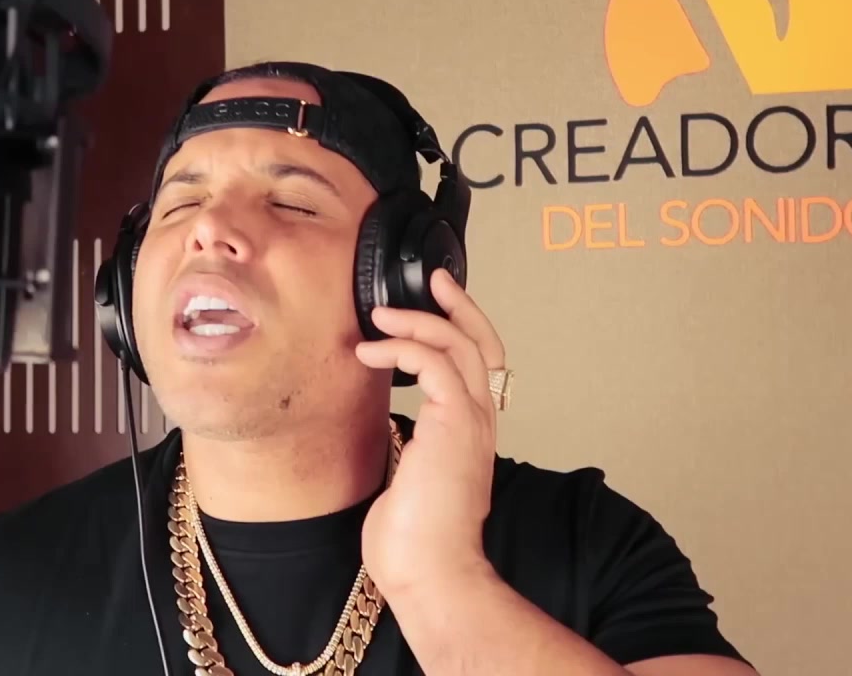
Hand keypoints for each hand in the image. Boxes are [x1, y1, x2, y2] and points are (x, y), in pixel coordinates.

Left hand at [354, 267, 506, 598]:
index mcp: (469, 434)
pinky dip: (401, 348)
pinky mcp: (453, 423)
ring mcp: (470, 422)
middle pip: (480, 344)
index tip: (435, 303)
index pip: (478, 366)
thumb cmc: (416, 540)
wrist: (431, 572)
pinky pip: (434, 363)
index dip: (462, 328)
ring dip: (418, 322)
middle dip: (455, 305)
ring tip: (379, 317)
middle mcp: (478, 422)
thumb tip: (391, 429)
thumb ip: (410, 446)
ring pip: (459, 345)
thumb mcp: (409, 479)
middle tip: (430, 280)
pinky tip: (371, 352)